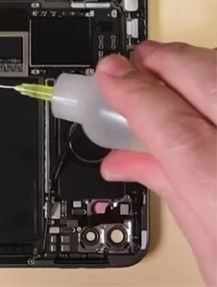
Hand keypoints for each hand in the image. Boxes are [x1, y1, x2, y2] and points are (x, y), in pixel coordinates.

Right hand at [96, 42, 216, 284]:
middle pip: (213, 82)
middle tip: (139, 62)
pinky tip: (214, 97)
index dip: (133, 91)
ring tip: (177, 75)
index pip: (170, 123)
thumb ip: (173, 195)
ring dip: (205, 67)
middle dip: (168, 62)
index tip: (111, 75)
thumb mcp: (214, 257)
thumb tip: (130, 158)